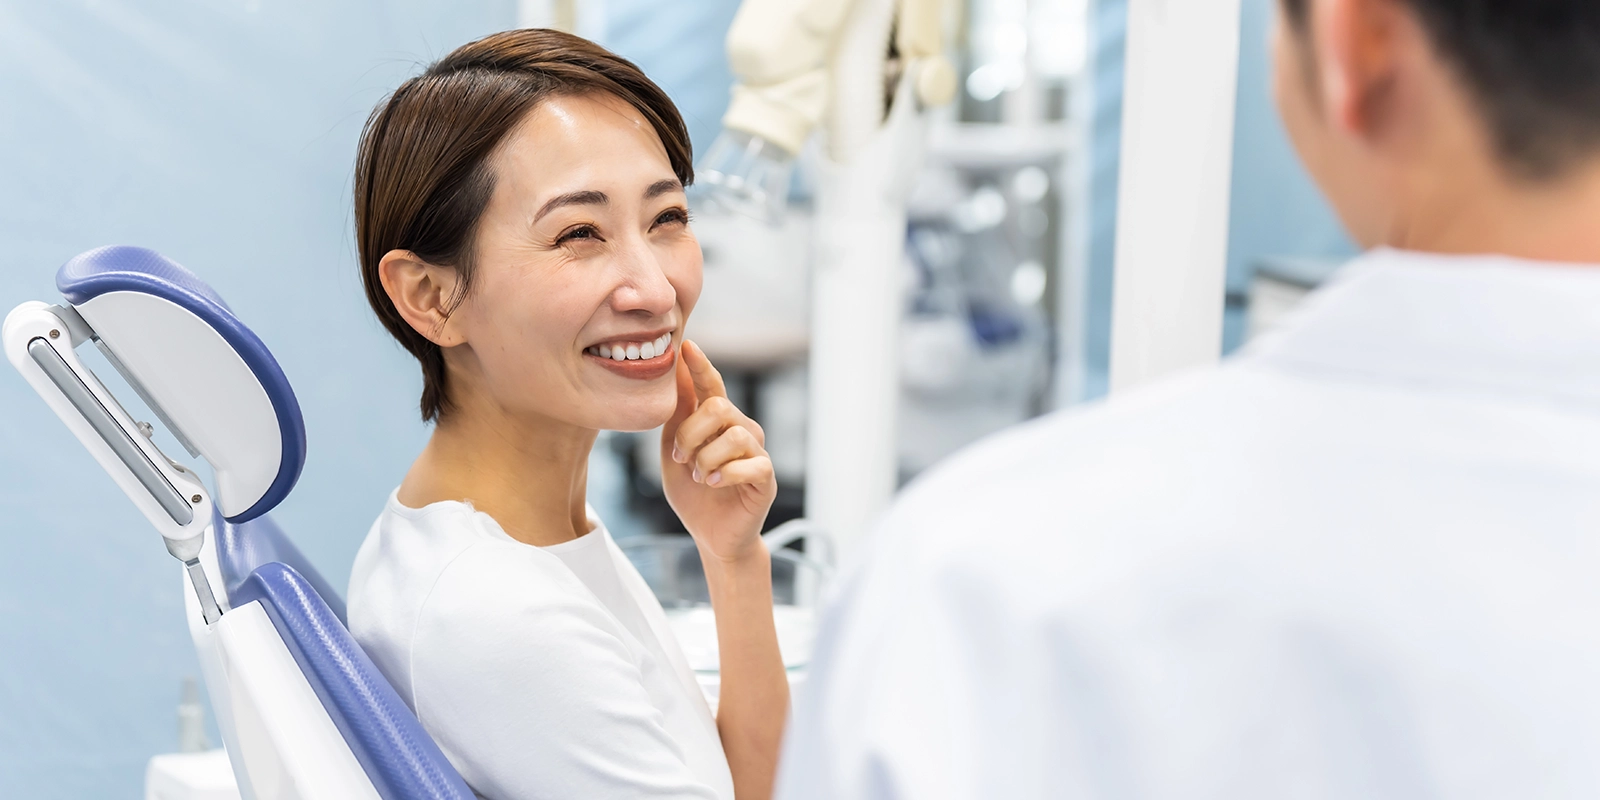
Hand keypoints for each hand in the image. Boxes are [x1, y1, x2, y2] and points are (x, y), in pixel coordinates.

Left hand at [661, 340, 775, 563]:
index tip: (686, 346)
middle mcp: (742, 430)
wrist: (711, 535)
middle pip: (719, 408)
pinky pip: (748, 463)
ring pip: (733, 435)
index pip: (712, 386)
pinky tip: (711, 485)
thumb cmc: (693, 492)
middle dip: (691, 433)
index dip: (700, 366)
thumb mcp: (674, 451)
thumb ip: (677, 416)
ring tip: (698, 476)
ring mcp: (757, 452)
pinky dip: (722, 474)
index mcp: (719, 423)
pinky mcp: (765, 476)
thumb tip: (676, 374)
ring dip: (705, 458)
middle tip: (681, 457)